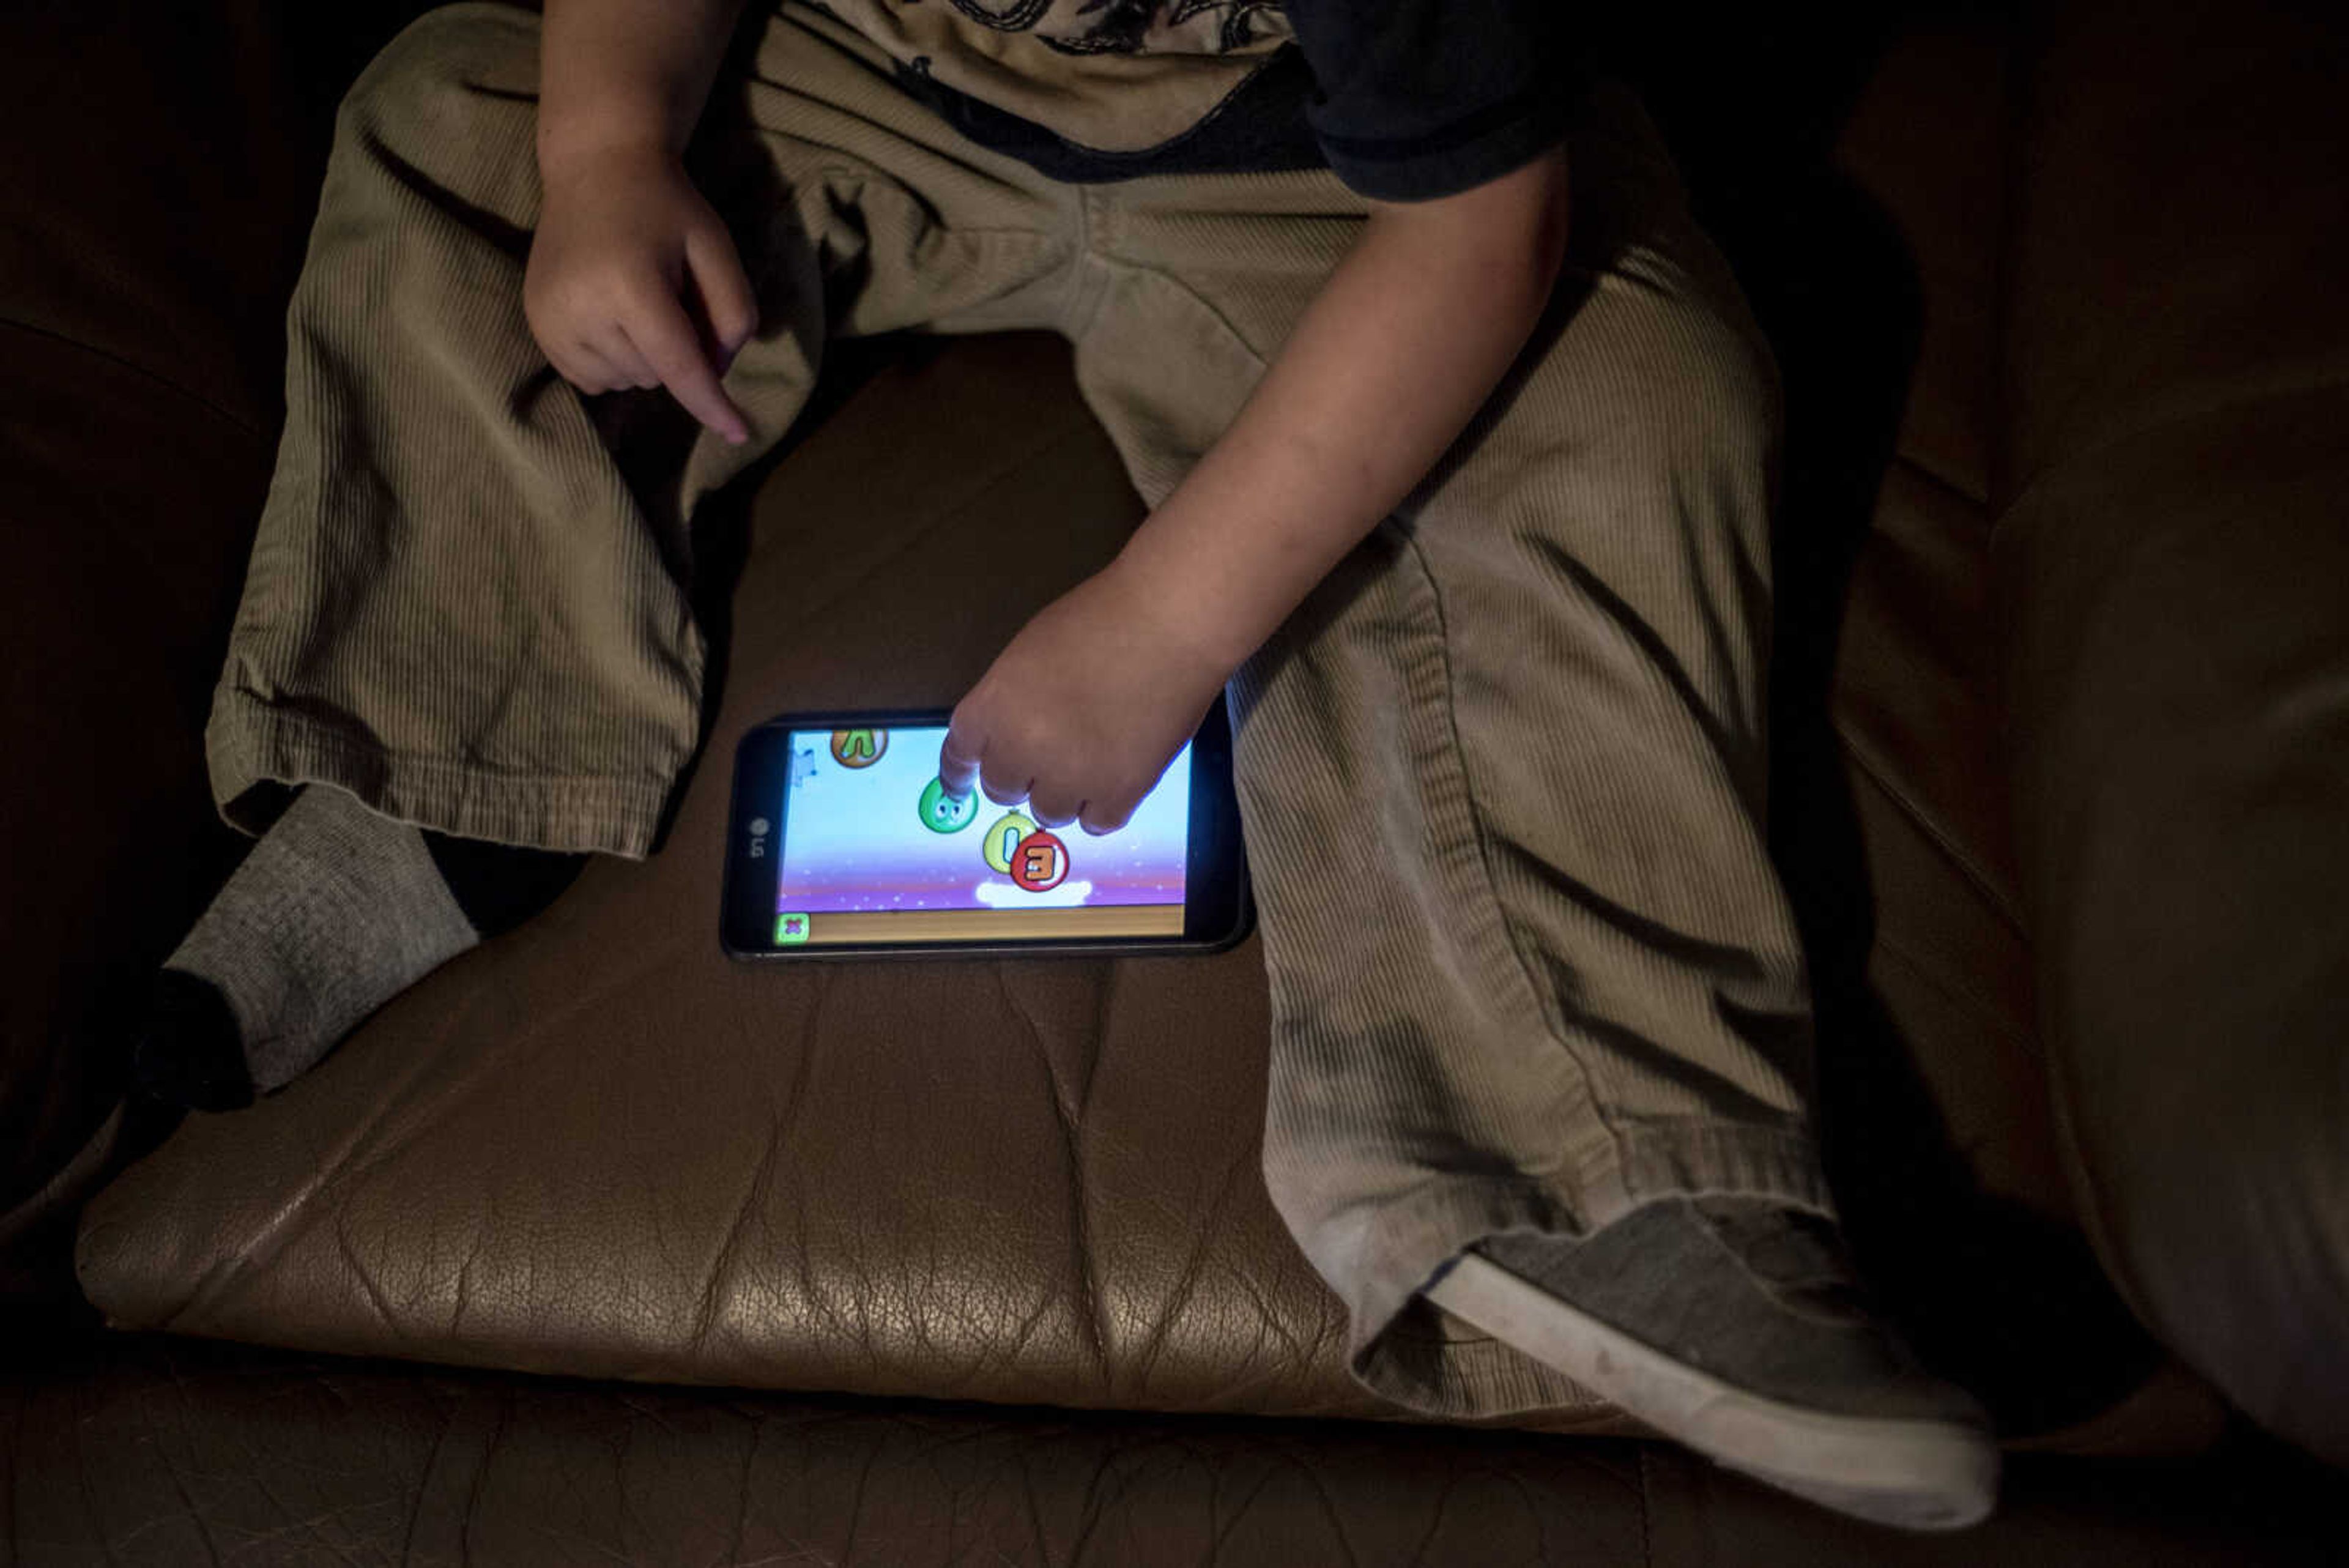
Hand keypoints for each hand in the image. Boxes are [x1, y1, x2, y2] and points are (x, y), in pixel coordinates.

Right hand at [525, 142, 756, 442]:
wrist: (595, 168)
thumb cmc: (666, 208)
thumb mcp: (717, 248)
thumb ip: (733, 313)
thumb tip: (717, 374)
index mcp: (629, 284)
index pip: (679, 365)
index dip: (711, 404)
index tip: (738, 434)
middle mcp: (580, 307)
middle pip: (655, 377)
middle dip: (676, 352)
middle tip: (669, 294)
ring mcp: (549, 319)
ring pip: (625, 382)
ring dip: (645, 358)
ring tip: (637, 299)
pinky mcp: (537, 326)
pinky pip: (592, 379)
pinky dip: (614, 361)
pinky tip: (613, 315)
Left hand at [940, 557, 1234, 834]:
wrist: (1168, 622)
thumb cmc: (1099, 620)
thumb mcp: (1028, 653)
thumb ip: (1010, 701)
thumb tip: (1012, 736)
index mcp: (992, 708)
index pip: (958, 758)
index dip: (959, 774)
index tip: (962, 785)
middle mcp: (1022, 749)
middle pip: (1002, 790)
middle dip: (1021, 775)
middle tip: (1050, 754)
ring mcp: (1071, 776)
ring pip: (1048, 813)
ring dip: (1062, 793)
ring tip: (1090, 760)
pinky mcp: (1120, 793)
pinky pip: (1097, 823)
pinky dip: (1102, 806)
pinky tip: (1114, 778)